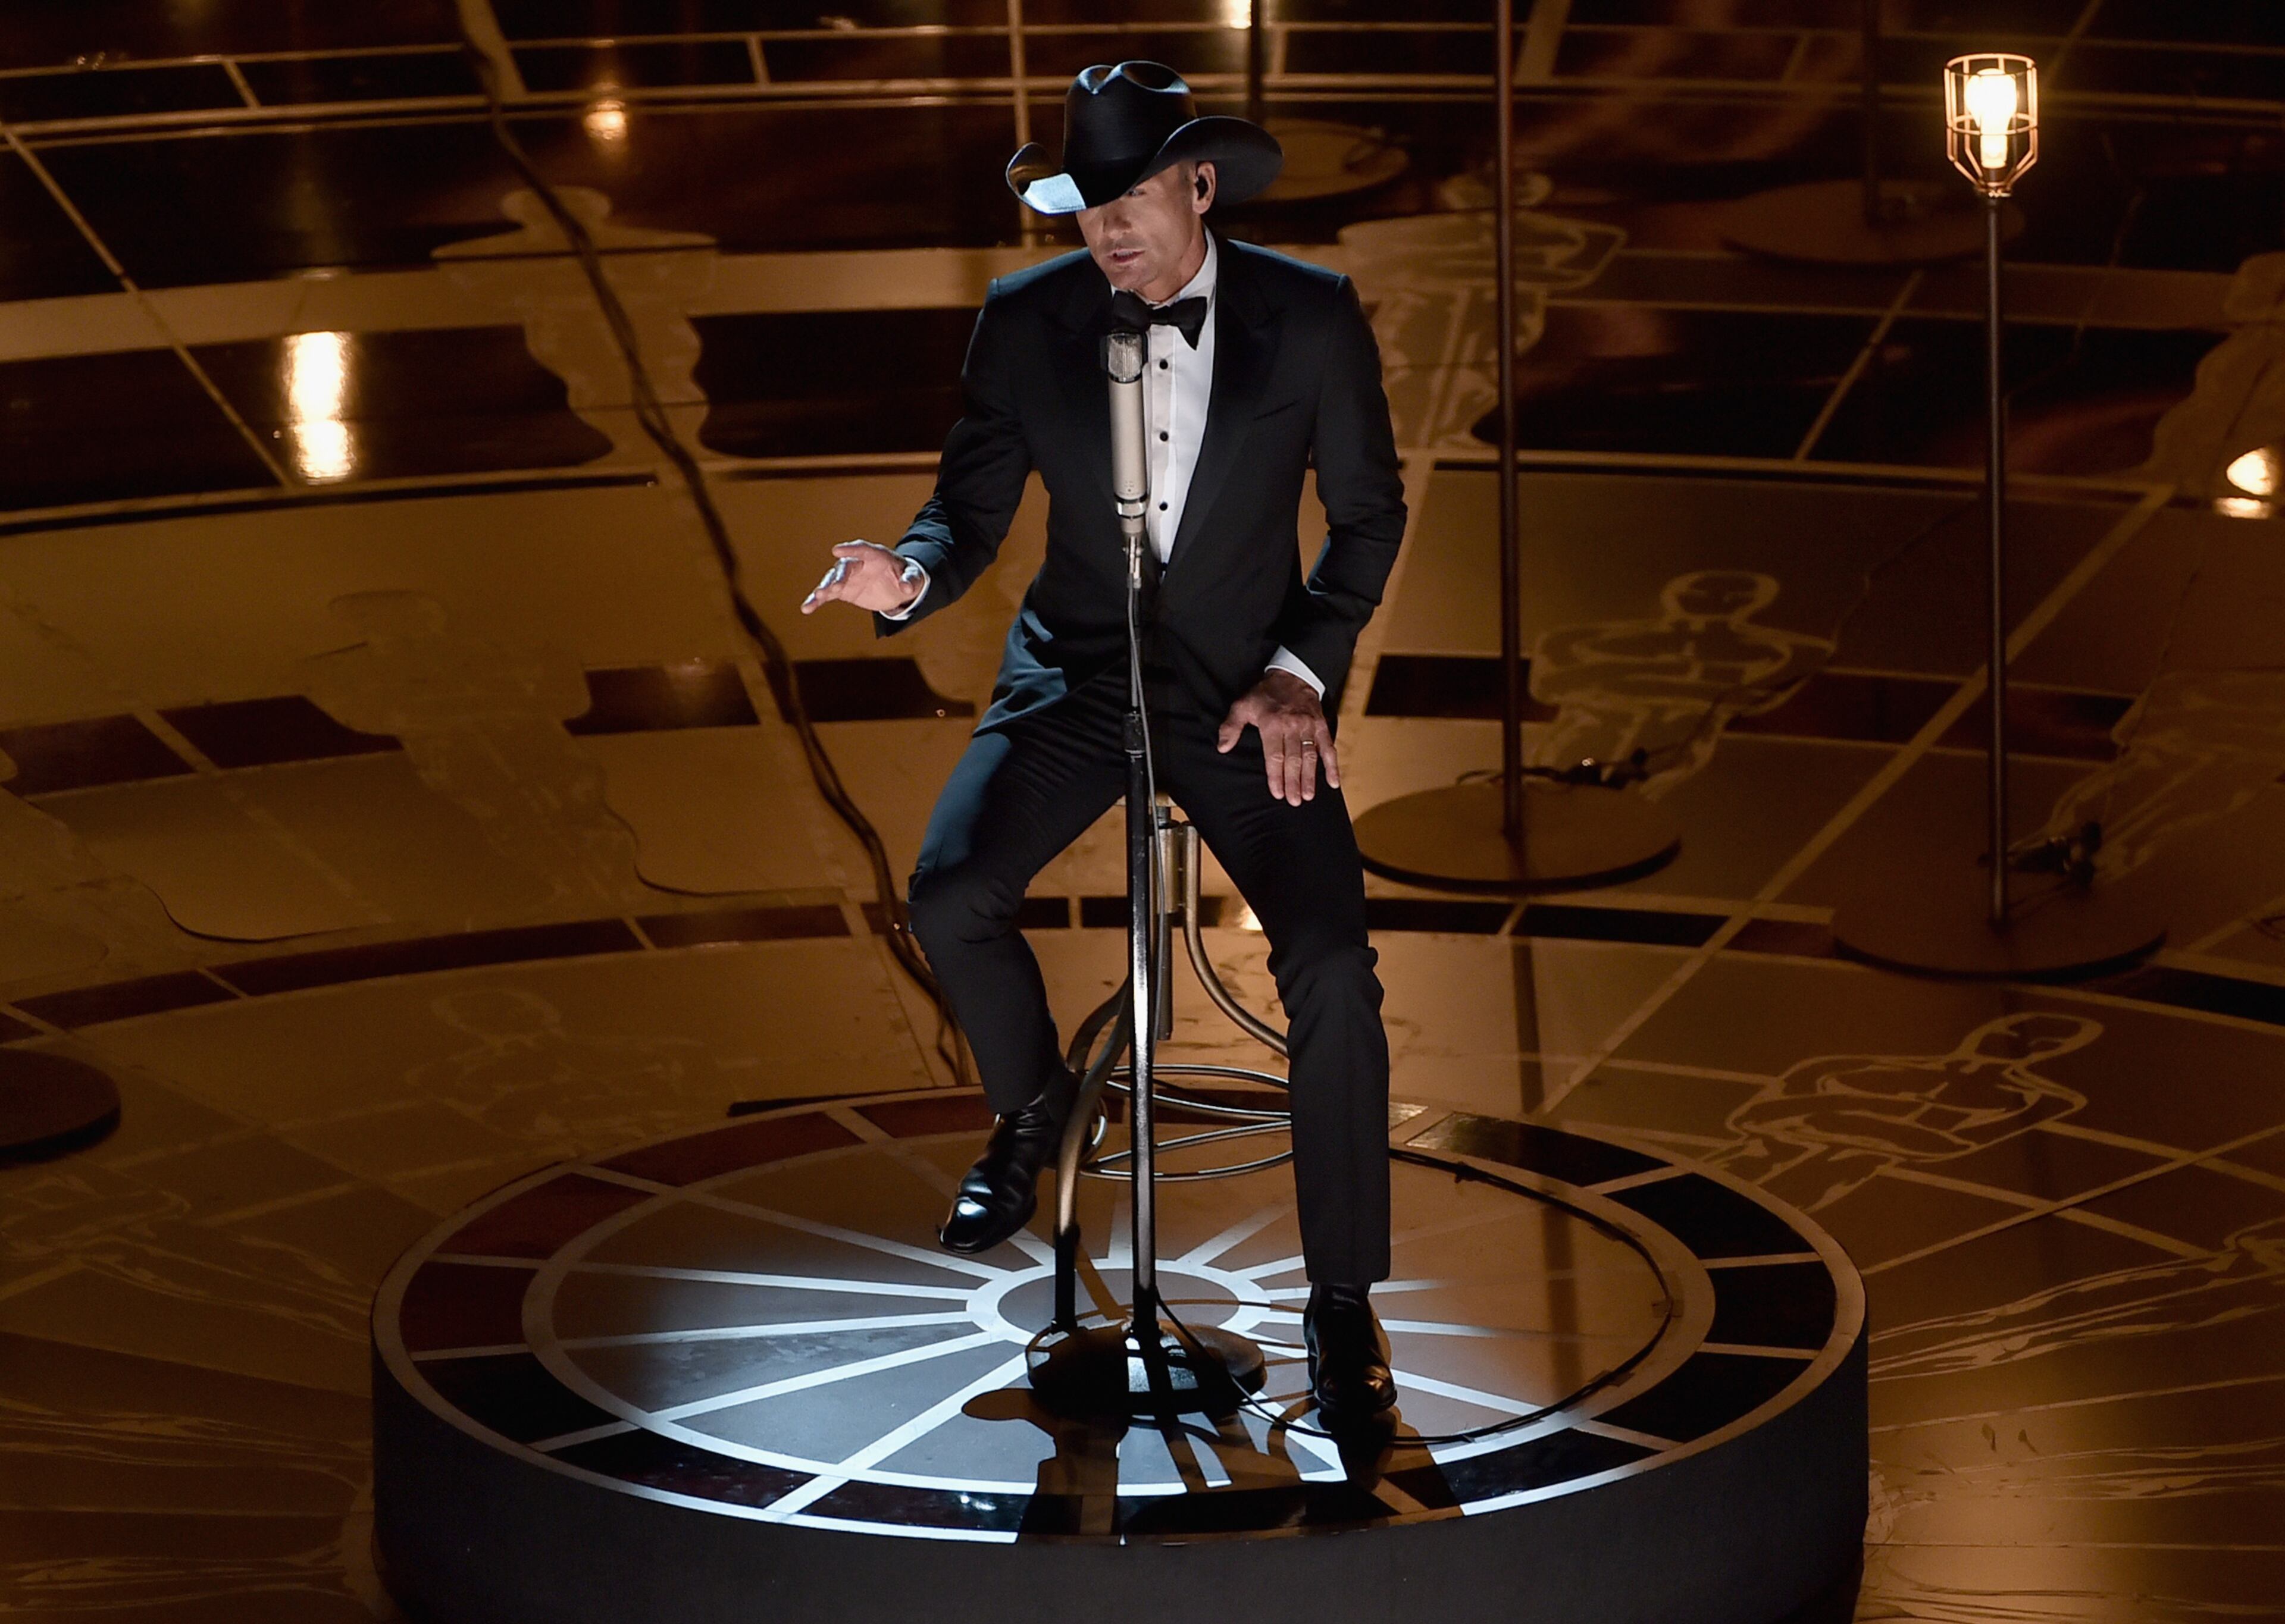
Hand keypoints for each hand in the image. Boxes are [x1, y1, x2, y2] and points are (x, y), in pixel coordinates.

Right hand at [800, 540, 920, 614]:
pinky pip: (827, 595)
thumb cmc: (905, 576)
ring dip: (824, 588)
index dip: (849, 549)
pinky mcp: (842, 590)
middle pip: (845, 567)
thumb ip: (910, 580)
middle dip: (838, 576)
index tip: (836, 551)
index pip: (861, 549)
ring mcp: (848, 577)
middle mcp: (858, 563)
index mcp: (875, 555)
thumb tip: (907, 588)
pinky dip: (817, 601)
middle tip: (833, 587)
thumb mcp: (913, 578)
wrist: (897, 587)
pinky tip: (806, 608)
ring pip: (832, 580)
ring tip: (817, 597)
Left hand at [1218, 670, 1337, 805]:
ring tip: (1308, 796)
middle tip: (1294, 801)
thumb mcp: (1242, 705)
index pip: (1274, 755)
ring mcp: (1309, 726)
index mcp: (1272, 724)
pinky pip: (1329, 747)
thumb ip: (1231, 727)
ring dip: (1310, 778)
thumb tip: (1222, 748)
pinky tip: (1333, 782)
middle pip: (1293, 759)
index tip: (1277, 793)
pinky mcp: (1321, 726)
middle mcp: (1292, 726)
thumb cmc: (1264, 695)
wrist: (1292, 675)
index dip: (1276, 776)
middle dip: (1293, 782)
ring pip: (1310, 756)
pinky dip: (1332, 766)